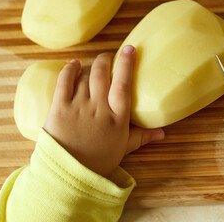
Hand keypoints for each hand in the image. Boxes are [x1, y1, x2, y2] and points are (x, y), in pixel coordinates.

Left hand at [43, 45, 164, 178]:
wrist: (70, 175)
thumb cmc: (100, 160)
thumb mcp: (124, 148)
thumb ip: (143, 137)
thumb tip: (164, 133)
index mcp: (117, 117)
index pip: (123, 83)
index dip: (126, 63)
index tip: (130, 48)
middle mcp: (99, 107)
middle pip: (102, 74)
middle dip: (106, 60)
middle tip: (109, 57)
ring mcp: (79, 107)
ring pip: (85, 76)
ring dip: (90, 66)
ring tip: (93, 65)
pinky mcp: (60, 108)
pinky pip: (64, 82)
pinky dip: (69, 70)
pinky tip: (74, 64)